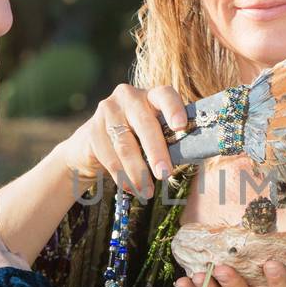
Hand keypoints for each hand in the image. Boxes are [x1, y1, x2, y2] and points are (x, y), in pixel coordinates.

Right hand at [58, 83, 188, 200]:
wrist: (93, 144)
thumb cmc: (136, 140)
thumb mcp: (154, 134)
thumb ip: (170, 139)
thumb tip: (193, 158)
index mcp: (151, 95)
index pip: (165, 95)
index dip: (173, 109)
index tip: (180, 128)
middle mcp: (128, 96)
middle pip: (144, 124)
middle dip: (156, 152)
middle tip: (165, 174)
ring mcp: (107, 110)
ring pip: (125, 145)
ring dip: (137, 172)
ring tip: (147, 192)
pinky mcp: (92, 129)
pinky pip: (109, 156)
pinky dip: (122, 176)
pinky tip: (130, 189)